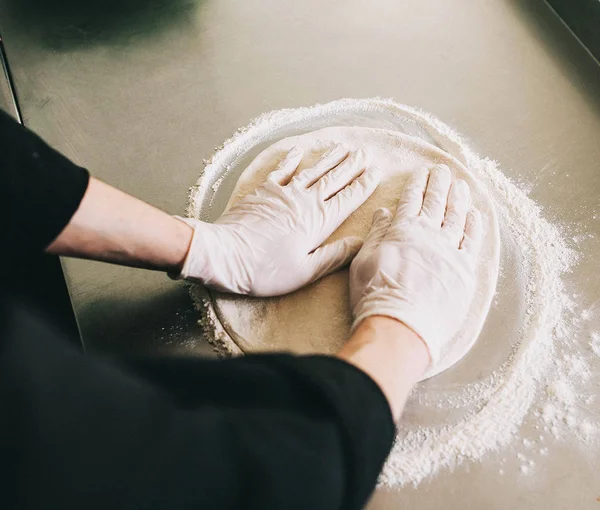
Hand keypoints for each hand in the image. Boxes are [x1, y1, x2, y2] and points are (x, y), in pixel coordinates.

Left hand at [176, 144, 380, 295]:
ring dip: (329, 158)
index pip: (348, 199)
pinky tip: (300, 151)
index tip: (375, 172)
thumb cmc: (265, 269)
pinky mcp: (264, 191)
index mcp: (318, 222)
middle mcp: (305, 201)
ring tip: (343, 147)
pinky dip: (292, 159)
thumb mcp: (305, 271)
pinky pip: (282, 170)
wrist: (226, 254)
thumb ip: (334, 256)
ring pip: (312, 170)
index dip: (363, 185)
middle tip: (366, 153)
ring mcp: (284, 193)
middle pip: (334, 179)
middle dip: (352, 166)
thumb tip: (360, 242)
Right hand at [349, 164, 481, 364]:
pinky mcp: (464, 270)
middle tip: (443, 170)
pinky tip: (475, 215)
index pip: (411, 200)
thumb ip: (376, 234)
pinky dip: (475, 226)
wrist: (400, 325)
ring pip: (457, 217)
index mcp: (402, 230)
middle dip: (439, 183)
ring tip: (461, 185)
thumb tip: (383, 212)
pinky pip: (472, 242)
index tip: (422, 171)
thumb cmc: (375, 295)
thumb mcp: (363, 259)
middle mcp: (428, 235)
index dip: (417, 184)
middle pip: (436, 203)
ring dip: (459, 199)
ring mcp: (449, 251)